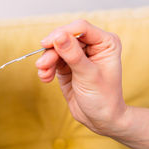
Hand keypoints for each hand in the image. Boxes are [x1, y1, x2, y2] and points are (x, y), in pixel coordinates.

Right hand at [35, 19, 126, 135]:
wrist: (100, 119)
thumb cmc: (103, 98)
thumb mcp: (88, 75)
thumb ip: (73, 54)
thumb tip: (58, 36)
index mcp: (105, 43)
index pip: (80, 28)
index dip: (62, 33)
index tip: (47, 43)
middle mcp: (92, 45)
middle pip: (64, 37)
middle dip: (52, 51)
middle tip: (42, 64)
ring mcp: (78, 54)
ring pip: (55, 48)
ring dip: (46, 61)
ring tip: (44, 75)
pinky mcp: (66, 64)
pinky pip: (51, 59)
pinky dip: (46, 68)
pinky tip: (46, 78)